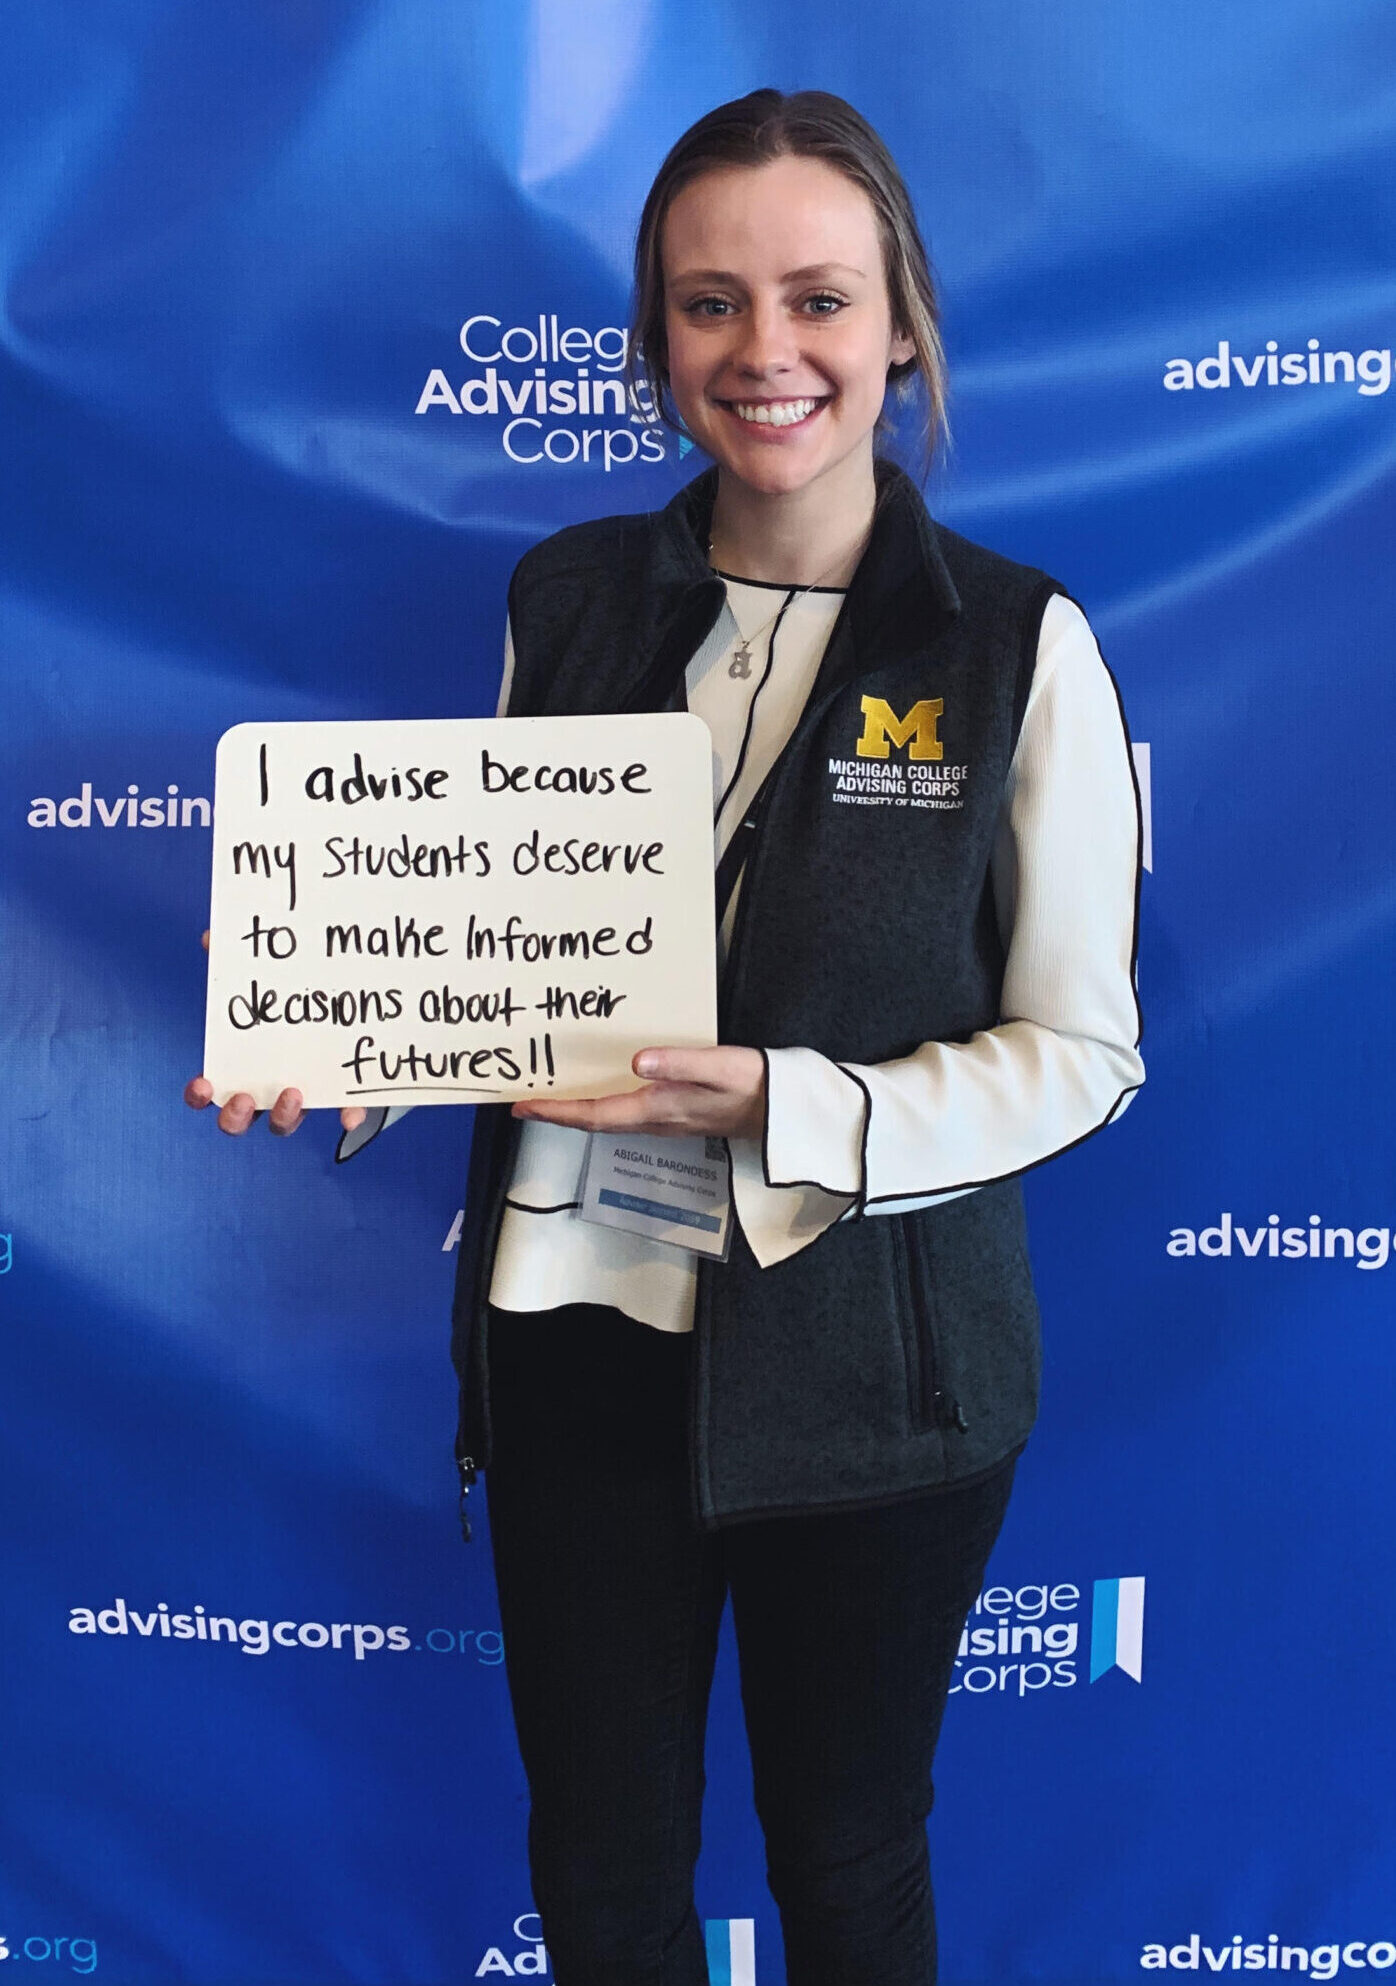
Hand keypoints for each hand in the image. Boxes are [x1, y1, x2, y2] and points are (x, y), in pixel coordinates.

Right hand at [187, 929, 365, 1137]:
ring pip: (285, 1123)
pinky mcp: (344, 1094)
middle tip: (244, 1099)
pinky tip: (348, 1114)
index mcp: (245, 1064)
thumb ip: (240, 963)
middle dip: (236, 1116)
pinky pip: (344, 1112)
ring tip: (293, 1093)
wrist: (355, 1002)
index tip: (203, 1085)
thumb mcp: (271, 978)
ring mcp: (305, 1096)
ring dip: (283, 1115)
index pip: (214, 1091)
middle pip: (242, 1119)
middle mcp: (268, 1087)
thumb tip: (213, 937)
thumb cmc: (297, 996)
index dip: (201, 1096)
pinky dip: (347, 1115)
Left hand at [511, 1046, 765, 1140]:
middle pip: (593, 1121)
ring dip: (577, 1110)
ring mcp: (664, 1119)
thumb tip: (636, 1062)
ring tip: (553, 1096)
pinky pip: (625, 1112)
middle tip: (525, 1103)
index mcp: (656, 1108)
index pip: (593, 1115)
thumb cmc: (751, 1084)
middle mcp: (654, 1119)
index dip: (556, 1112)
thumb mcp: (717, 1066)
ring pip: (608, 1118)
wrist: (782, 1108)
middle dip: (558, 1113)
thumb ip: (677, 1063)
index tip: (523, 1107)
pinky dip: (602, 1103)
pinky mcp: (675, 1112)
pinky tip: (601, 1088)